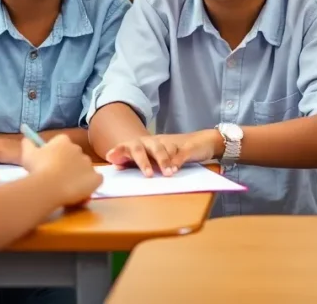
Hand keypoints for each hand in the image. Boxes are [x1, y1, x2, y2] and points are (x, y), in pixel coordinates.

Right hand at [20, 135, 101, 206]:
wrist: (49, 186)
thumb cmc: (37, 169)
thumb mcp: (27, 154)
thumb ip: (28, 144)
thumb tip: (27, 139)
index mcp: (63, 141)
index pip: (62, 143)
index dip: (56, 154)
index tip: (50, 163)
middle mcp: (78, 149)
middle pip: (75, 156)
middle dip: (69, 164)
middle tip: (59, 177)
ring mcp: (89, 163)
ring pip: (85, 168)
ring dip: (79, 175)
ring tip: (68, 187)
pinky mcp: (96, 178)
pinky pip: (95, 180)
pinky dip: (90, 185)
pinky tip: (80, 191)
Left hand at [105, 130, 219, 176]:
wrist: (205, 141)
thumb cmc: (176, 152)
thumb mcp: (157, 158)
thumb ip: (140, 162)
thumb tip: (119, 166)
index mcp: (147, 145)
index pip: (130, 146)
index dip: (120, 151)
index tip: (111, 158)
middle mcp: (156, 142)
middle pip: (144, 146)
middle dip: (142, 160)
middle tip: (146, 175)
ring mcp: (172, 144)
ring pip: (162, 150)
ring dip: (162, 162)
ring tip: (164, 175)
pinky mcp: (188, 147)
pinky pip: (180, 153)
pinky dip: (177, 161)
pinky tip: (174, 170)